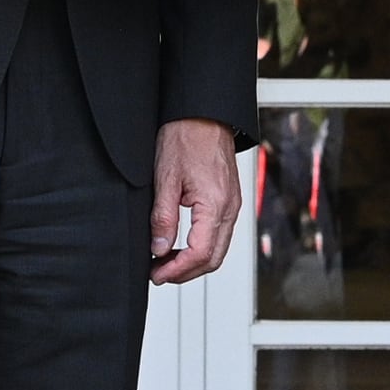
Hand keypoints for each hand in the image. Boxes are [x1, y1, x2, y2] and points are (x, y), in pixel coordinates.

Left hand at [151, 118, 237, 283]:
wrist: (204, 115)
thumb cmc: (186, 138)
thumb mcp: (165, 178)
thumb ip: (163, 218)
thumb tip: (159, 249)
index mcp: (215, 204)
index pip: (200, 253)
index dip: (176, 270)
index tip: (156, 274)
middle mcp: (230, 209)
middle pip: (213, 258)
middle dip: (185, 272)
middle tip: (158, 274)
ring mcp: (233, 206)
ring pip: (218, 250)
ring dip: (193, 262)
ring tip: (165, 262)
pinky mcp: (229, 201)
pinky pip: (219, 235)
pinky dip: (201, 247)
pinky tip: (181, 245)